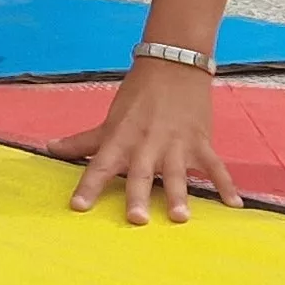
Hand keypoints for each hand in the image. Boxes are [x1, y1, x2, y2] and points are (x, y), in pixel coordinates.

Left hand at [50, 58, 242, 224]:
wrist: (172, 64)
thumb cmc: (137, 95)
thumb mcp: (110, 119)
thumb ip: (83, 140)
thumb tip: (50, 148)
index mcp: (121, 139)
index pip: (99, 166)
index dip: (88, 186)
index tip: (78, 207)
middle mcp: (146, 144)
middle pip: (139, 173)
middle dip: (137, 195)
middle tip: (136, 220)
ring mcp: (176, 144)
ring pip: (177, 173)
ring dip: (178, 194)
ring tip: (180, 217)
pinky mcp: (200, 141)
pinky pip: (215, 166)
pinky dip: (226, 185)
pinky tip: (235, 206)